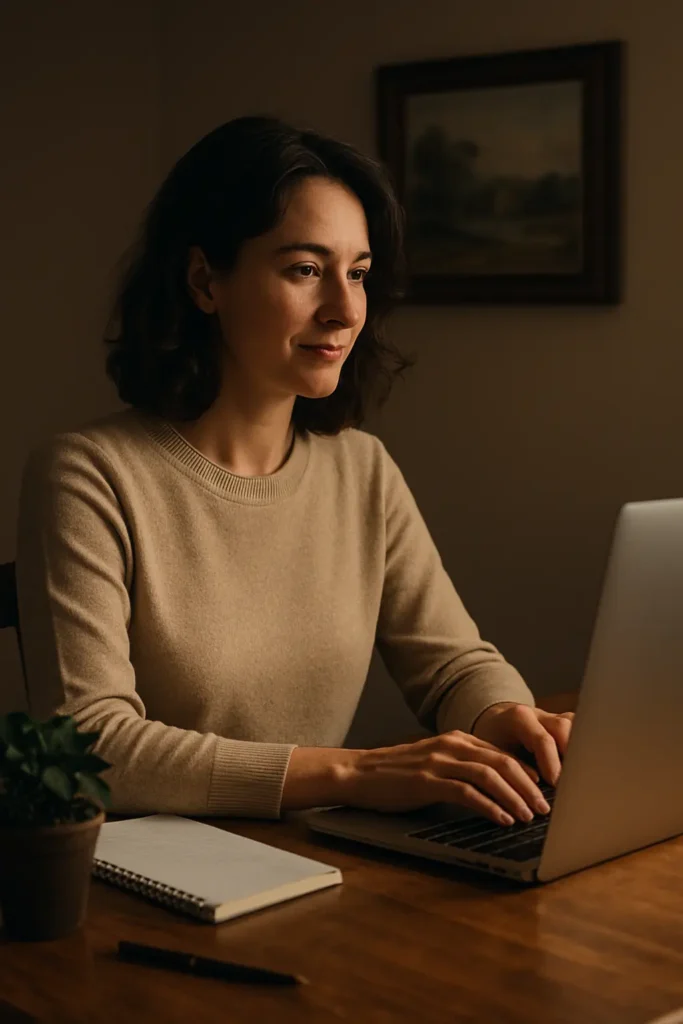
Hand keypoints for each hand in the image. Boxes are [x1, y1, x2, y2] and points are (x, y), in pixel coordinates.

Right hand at [341, 731, 552, 825]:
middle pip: (502, 762)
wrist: (359, 773)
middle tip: (545, 808)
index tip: (543, 790)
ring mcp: (439, 762)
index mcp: (457, 739)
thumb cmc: (398, 773)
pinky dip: (488, 806)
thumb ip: (462, 767)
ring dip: (513, 797)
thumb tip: (496, 787)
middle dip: (528, 786)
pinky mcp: (427, 781)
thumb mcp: (435, 762)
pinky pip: (466, 792)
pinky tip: (501, 819)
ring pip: (488, 775)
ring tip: (529, 816)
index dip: (527, 771)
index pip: (502, 753)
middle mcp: (451, 745)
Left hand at [471, 702, 574, 785]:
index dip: (552, 764)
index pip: (543, 739)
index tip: (556, 785)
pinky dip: (582, 748)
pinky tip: (582, 769)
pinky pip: (579, 731)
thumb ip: (508, 770)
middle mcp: (539, 714)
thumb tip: (522, 800)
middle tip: (571, 783)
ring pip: (575, 727)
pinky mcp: (563, 725)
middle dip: (570, 757)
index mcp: (519, 718)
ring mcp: (553, 717)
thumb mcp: (493, 753)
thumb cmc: (492, 741)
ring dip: (580, 751)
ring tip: (580, 777)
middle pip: (563, 729)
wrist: (494, 722)